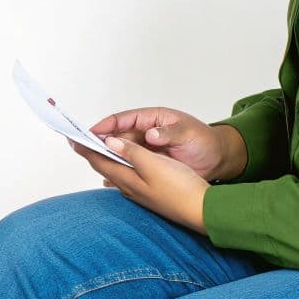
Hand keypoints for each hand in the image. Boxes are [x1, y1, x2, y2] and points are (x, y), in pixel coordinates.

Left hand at [73, 136, 210, 233]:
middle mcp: (129, 188)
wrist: (202, 211)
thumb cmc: (180, 188)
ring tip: (100, 149)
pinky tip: (126, 165)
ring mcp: (140, 193)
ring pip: (117, 173)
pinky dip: (122, 167)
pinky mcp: (151, 194)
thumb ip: (131, 152)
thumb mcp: (154, 165)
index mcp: (127, 179)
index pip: (98, 161)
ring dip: (107, 160)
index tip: (71, 138)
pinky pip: (129, 178)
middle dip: (92, 153)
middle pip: (105, 167)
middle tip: (81, 141)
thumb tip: (108, 143)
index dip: (84, 148)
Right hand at [87, 106, 241, 181]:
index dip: (105, 125)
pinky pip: (128, 165)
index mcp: (152, 119)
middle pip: (116, 136)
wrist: (218, 159)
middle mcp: (146, 133)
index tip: (91, 132)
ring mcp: (147, 149)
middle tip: (79, 146)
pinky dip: (117, 169)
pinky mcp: (150, 163)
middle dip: (99, 140)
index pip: (122, 119)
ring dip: (106, 156)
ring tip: (88, 162)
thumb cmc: (204, 141)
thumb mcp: (188, 133)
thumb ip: (168, 134)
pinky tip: (107, 178)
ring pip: (120, 151)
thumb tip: (149, 135)